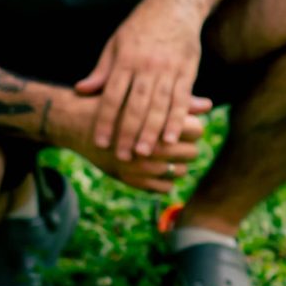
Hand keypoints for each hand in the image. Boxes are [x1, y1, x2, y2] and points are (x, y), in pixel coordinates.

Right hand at [50, 88, 210, 195]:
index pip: (197, 131)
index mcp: (158, 123)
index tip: (184, 126)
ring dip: (176, 164)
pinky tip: (154, 168)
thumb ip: (178, 103)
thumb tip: (208, 104)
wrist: (77, 124)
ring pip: (180, 171)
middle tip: (175, 141)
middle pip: (192, 152)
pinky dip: (163, 179)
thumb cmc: (115, 105)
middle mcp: (154, 147)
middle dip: (186, 146)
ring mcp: (144, 168)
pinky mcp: (134, 182)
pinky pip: (165, 187)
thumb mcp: (145, 98)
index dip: (193, 128)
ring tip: (164, 154)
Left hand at [76, 0, 211, 162]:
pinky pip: (182, 100)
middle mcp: (147, 66)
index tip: (101, 141)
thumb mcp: (116, 44)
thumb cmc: (140, 27)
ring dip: (151, 132)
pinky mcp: (187, 71)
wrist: (174, 5)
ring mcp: (168, 69)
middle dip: (128, 133)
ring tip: (144, 153)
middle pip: (136, 105)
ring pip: (159, 106)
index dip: (106, 120)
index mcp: (125, 59)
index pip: (112, 95)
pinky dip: (177, 120)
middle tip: (122, 156)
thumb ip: (101, 71)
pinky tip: (172, 138)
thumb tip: (80, 91)